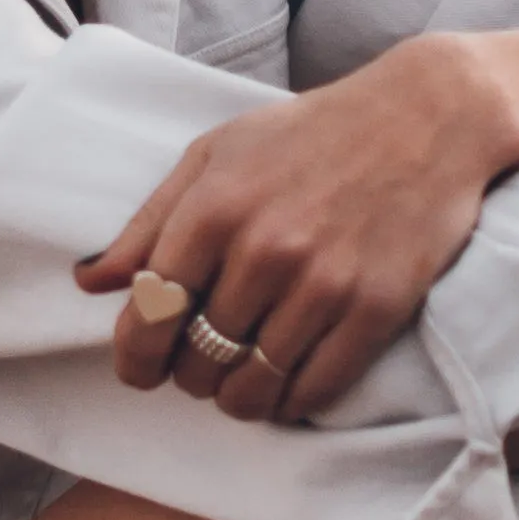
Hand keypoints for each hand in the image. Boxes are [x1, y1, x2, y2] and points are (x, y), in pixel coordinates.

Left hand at [77, 37, 512, 419]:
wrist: (426, 116)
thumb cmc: (310, 134)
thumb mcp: (216, 154)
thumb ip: (151, 221)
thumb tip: (91, 283)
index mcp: (215, 206)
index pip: (151, 313)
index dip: (136, 356)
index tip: (141, 370)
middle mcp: (265, 249)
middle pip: (198, 359)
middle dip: (190, 376)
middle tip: (202, 366)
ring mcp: (324, 282)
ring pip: (253, 386)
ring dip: (238, 398)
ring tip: (241, 382)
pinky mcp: (376, 309)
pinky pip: (314, 390)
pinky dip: (290, 403)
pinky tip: (286, 387)